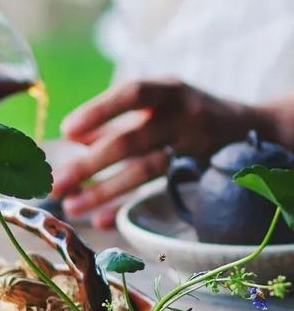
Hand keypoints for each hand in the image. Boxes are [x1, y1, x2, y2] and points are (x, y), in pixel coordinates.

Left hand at [51, 79, 265, 228]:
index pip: (133, 94)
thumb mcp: (160, 103)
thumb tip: (73, 138)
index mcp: (169, 91)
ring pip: (145, 171)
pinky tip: (99, 220)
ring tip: (71, 206)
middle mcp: (184, 116)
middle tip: (56, 183)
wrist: (254, 128)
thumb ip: (119, 119)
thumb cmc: (189, 112)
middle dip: (90, 164)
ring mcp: (194, 147)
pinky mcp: (200, 175)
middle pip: (133, 140)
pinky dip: (127, 208)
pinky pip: (158, 194)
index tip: (68, 130)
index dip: (100, 110)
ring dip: (104, 191)